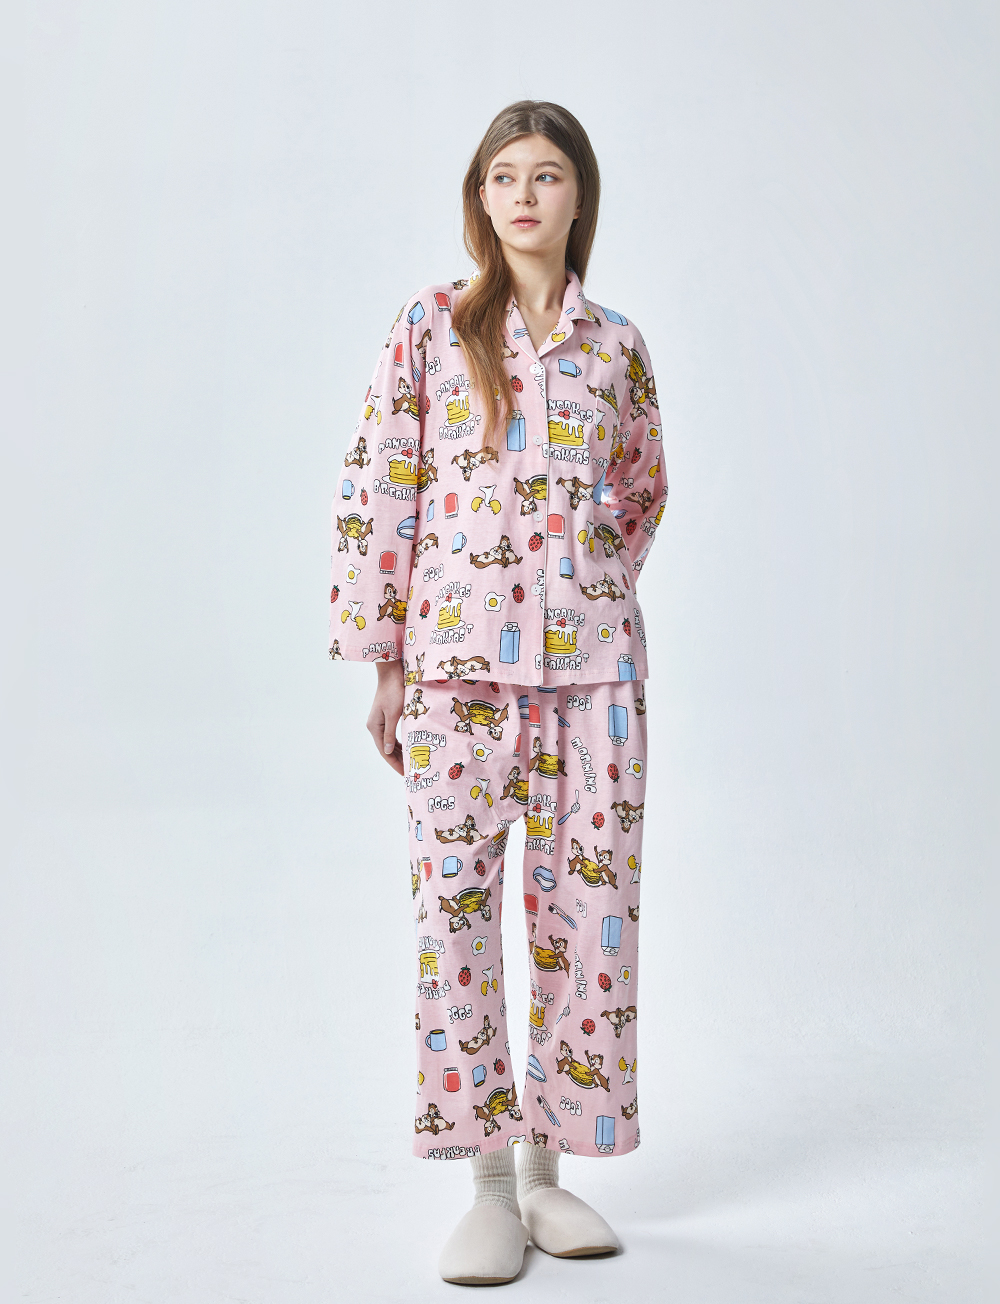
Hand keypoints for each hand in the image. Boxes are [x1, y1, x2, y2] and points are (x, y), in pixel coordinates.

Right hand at [368, 659, 404, 774]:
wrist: (392, 674)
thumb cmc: (394, 692)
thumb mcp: (394, 714)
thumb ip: (390, 734)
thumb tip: (387, 752)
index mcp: (375, 727)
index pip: (384, 752)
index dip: (395, 764)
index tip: (405, 774)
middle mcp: (375, 726)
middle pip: (386, 749)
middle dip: (397, 761)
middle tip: (409, 773)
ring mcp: (379, 722)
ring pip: (389, 744)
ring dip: (398, 754)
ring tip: (409, 764)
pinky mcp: (385, 717)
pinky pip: (392, 736)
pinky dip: (398, 744)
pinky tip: (406, 750)